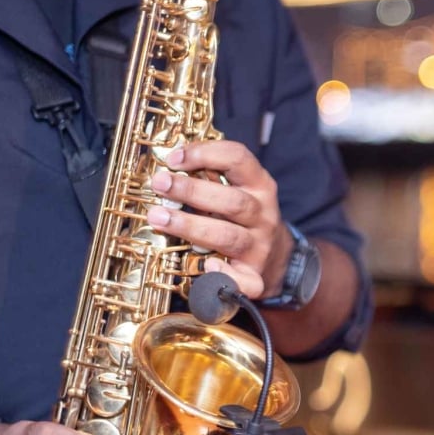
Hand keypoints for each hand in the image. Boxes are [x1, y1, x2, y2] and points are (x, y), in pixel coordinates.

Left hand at [145, 141, 293, 299]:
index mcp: (259, 184)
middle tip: (160, 184)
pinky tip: (207, 268)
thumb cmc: (241, 216)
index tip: (173, 158)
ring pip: (229, 236)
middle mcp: (263, 214)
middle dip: (192, 191)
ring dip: (191, 226)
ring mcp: (259, 246)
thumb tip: (168, 163)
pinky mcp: (254, 274)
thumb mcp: (235, 188)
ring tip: (159, 218)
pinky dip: (226, 275)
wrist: (275, 255)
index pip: (238, 159)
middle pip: (232, 201)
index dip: (206, 154)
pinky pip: (246, 280)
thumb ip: (209, 176)